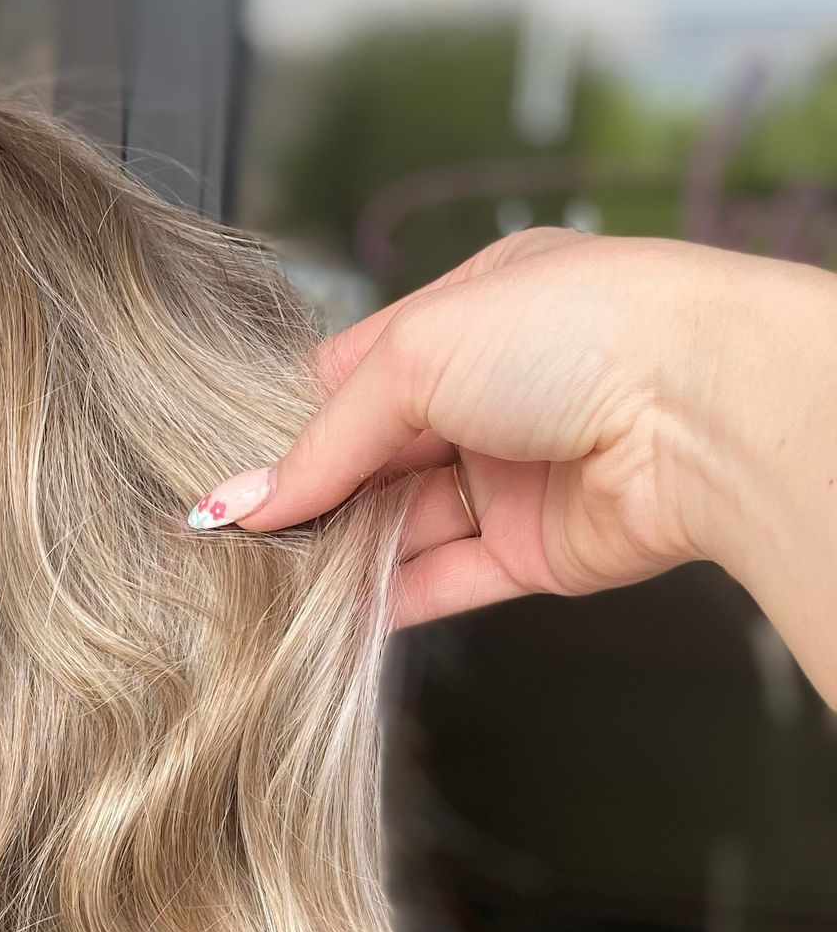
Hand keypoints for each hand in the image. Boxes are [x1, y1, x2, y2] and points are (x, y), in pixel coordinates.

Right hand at [193, 229, 836, 703]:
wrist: (701, 410)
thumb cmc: (582, 333)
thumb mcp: (419, 353)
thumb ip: (328, 438)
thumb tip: (249, 502)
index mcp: (473, 313)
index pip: (355, 375)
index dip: (291, 426)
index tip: (230, 479)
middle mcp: (494, 393)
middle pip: (373, 457)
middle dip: (311, 498)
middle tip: (235, 540)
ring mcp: (513, 475)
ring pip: (401, 526)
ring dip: (340, 556)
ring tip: (266, 584)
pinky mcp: (532, 552)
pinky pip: (441, 582)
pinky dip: (385, 603)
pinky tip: (326, 617)